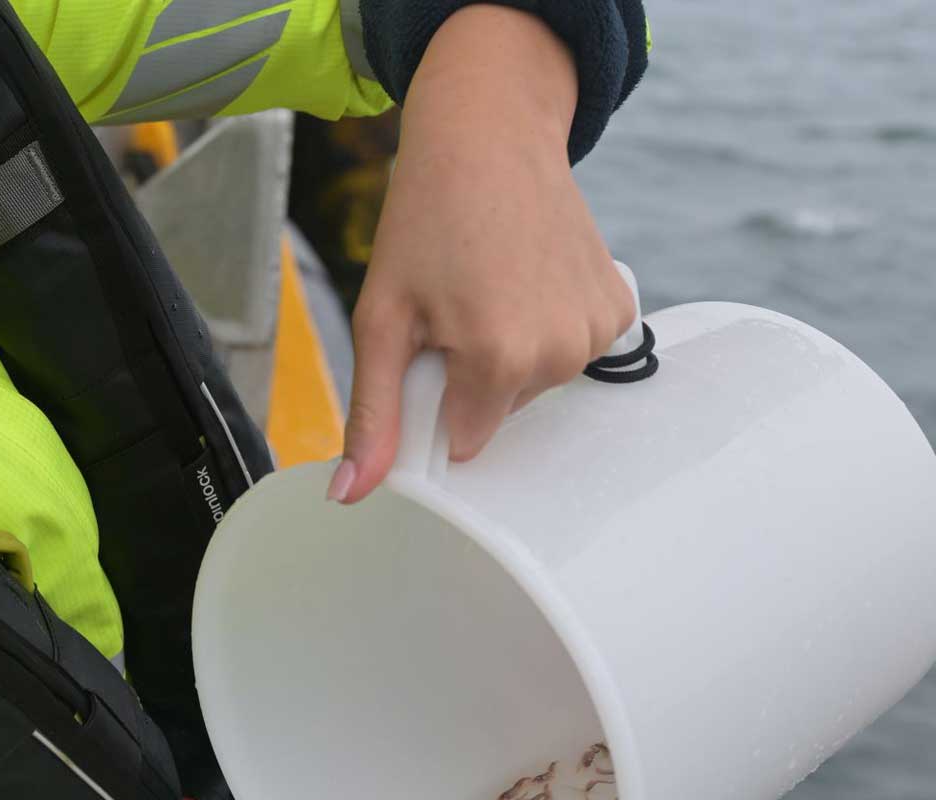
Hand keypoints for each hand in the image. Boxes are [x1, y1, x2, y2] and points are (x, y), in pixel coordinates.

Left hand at [328, 6, 636, 503]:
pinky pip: (572, 351)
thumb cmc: (426, 221)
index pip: (462, 439)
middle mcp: (559, 352)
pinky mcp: (619, 306)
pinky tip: (526, 279)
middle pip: (497, 411)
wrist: (488, 136)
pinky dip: (546, 327)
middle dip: (469, 375)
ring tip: (488, 286)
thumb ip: (373, 416)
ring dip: (507, 351)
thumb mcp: (380, 320)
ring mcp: (596, 329)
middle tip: (452, 307)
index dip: (433, 401)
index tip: (426, 348)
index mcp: (499, 360)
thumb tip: (349, 495)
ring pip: (535, 384)